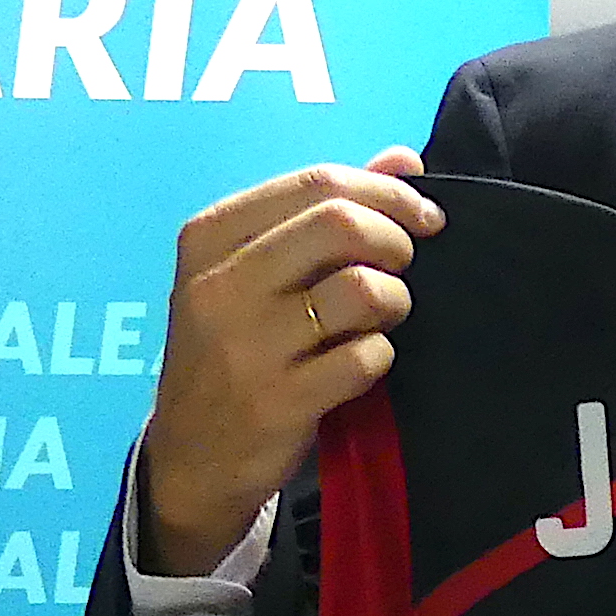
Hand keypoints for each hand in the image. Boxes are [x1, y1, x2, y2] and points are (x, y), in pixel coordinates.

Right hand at [132, 152, 441, 575]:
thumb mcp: (254, 273)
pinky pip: (366, 357)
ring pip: (360, 289)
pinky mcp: (278, 400)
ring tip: (381, 318)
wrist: (192, 457)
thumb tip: (403, 158)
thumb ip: (323, 209)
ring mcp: (246, 344)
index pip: (315, 182)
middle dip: (395, 240)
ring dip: (393, 301)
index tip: (424, 217)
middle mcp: (219, 284)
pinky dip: (381, 355)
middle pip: (340, 224)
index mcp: (209, 238)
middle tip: (403, 266)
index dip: (388, 192)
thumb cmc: (235, 349)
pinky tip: (363, 362)